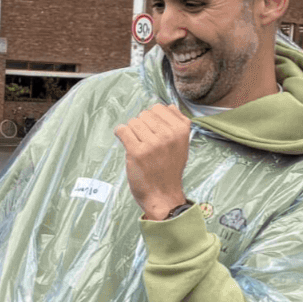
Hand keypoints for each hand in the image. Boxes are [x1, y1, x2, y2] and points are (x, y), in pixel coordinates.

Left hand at [113, 104, 191, 218]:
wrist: (163, 195)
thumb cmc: (170, 169)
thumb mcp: (182, 145)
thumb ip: (177, 124)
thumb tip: (167, 106)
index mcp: (181, 129)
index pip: (158, 108)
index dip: (152, 119)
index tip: (153, 132)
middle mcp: (168, 134)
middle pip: (144, 114)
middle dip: (142, 126)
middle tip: (146, 143)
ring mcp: (152, 143)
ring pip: (133, 122)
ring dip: (132, 133)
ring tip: (139, 147)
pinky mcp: (137, 152)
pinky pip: (122, 130)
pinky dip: (120, 133)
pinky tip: (126, 142)